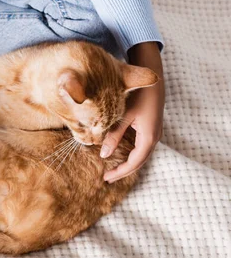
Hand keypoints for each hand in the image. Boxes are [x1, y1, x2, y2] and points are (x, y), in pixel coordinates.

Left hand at [100, 42, 164, 182]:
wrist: (153, 78)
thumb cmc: (137, 94)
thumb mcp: (123, 116)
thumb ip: (113, 135)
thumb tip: (103, 154)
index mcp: (149, 137)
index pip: (135, 162)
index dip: (121, 172)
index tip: (106, 178)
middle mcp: (154, 137)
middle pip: (139, 162)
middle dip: (124, 171)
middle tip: (107, 178)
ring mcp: (154, 133)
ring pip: (141, 155)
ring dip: (128, 164)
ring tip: (112, 170)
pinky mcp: (151, 128)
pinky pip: (142, 147)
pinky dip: (131, 155)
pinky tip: (120, 155)